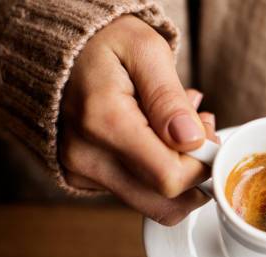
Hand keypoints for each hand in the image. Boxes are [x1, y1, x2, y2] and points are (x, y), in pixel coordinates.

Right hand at [59, 16, 216, 224]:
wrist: (58, 47)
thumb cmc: (104, 43)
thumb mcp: (145, 50)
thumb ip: (169, 98)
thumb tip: (191, 140)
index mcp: (104, 122)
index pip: (170, 178)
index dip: (202, 165)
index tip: (208, 135)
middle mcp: (86, 156)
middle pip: (164, 203)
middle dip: (195, 175)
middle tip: (199, 133)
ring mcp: (81, 172)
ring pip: (152, 203)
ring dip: (178, 174)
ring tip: (179, 130)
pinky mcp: (82, 178)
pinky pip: (135, 192)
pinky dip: (156, 171)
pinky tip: (156, 136)